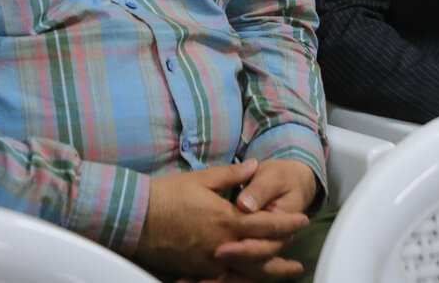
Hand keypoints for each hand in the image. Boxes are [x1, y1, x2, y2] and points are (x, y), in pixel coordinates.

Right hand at [134, 159, 308, 280]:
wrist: (135, 217)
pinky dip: (238, 280)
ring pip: (245, 274)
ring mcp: (209, 262)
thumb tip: (254, 166)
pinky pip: (223, 279)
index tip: (302, 221)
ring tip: (279, 275)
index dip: (287, 223)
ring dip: (265, 275)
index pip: (266, 224)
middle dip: (282, 261)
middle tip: (297, 264)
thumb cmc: (167, 195)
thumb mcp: (202, 179)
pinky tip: (244, 279)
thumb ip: (232, 175)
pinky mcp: (195, 270)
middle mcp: (222, 245)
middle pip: (261, 258)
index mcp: (227, 220)